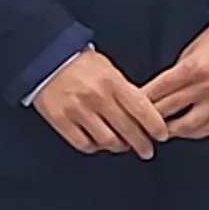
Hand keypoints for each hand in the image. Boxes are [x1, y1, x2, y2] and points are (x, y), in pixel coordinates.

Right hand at [30, 49, 170, 158]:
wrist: (47, 59)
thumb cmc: (81, 64)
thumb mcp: (109, 69)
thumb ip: (125, 90)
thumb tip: (143, 114)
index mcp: (112, 81)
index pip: (142, 109)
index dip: (155, 126)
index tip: (161, 135)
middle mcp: (97, 97)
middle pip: (127, 130)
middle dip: (142, 144)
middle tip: (147, 150)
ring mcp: (78, 111)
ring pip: (107, 141)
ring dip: (119, 147)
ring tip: (122, 145)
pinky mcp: (61, 121)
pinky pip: (84, 144)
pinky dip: (95, 147)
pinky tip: (99, 143)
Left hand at [143, 25, 208, 140]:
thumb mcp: (190, 52)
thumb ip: (175, 74)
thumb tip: (157, 93)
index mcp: (193, 69)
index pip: (158, 91)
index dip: (141, 102)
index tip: (129, 108)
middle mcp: (206, 87)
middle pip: (168, 110)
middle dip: (148, 119)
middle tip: (136, 125)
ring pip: (187, 126)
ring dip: (168, 131)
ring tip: (157, 132)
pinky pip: (207, 129)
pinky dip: (191, 133)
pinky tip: (182, 132)